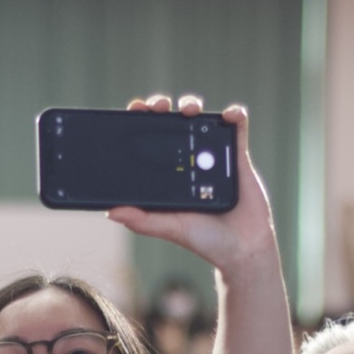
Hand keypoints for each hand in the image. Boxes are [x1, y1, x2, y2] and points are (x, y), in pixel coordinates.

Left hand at [104, 96, 275, 278]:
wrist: (242, 249)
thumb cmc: (205, 240)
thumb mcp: (170, 228)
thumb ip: (142, 220)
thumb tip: (110, 212)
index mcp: (169, 172)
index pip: (150, 138)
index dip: (142, 120)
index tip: (136, 109)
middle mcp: (189, 159)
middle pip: (172, 122)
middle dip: (162, 105)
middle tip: (160, 106)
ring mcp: (213, 155)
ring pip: (201, 119)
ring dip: (192, 104)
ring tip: (190, 110)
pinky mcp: (237, 156)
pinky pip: (237, 128)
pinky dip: (235, 114)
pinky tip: (230, 114)